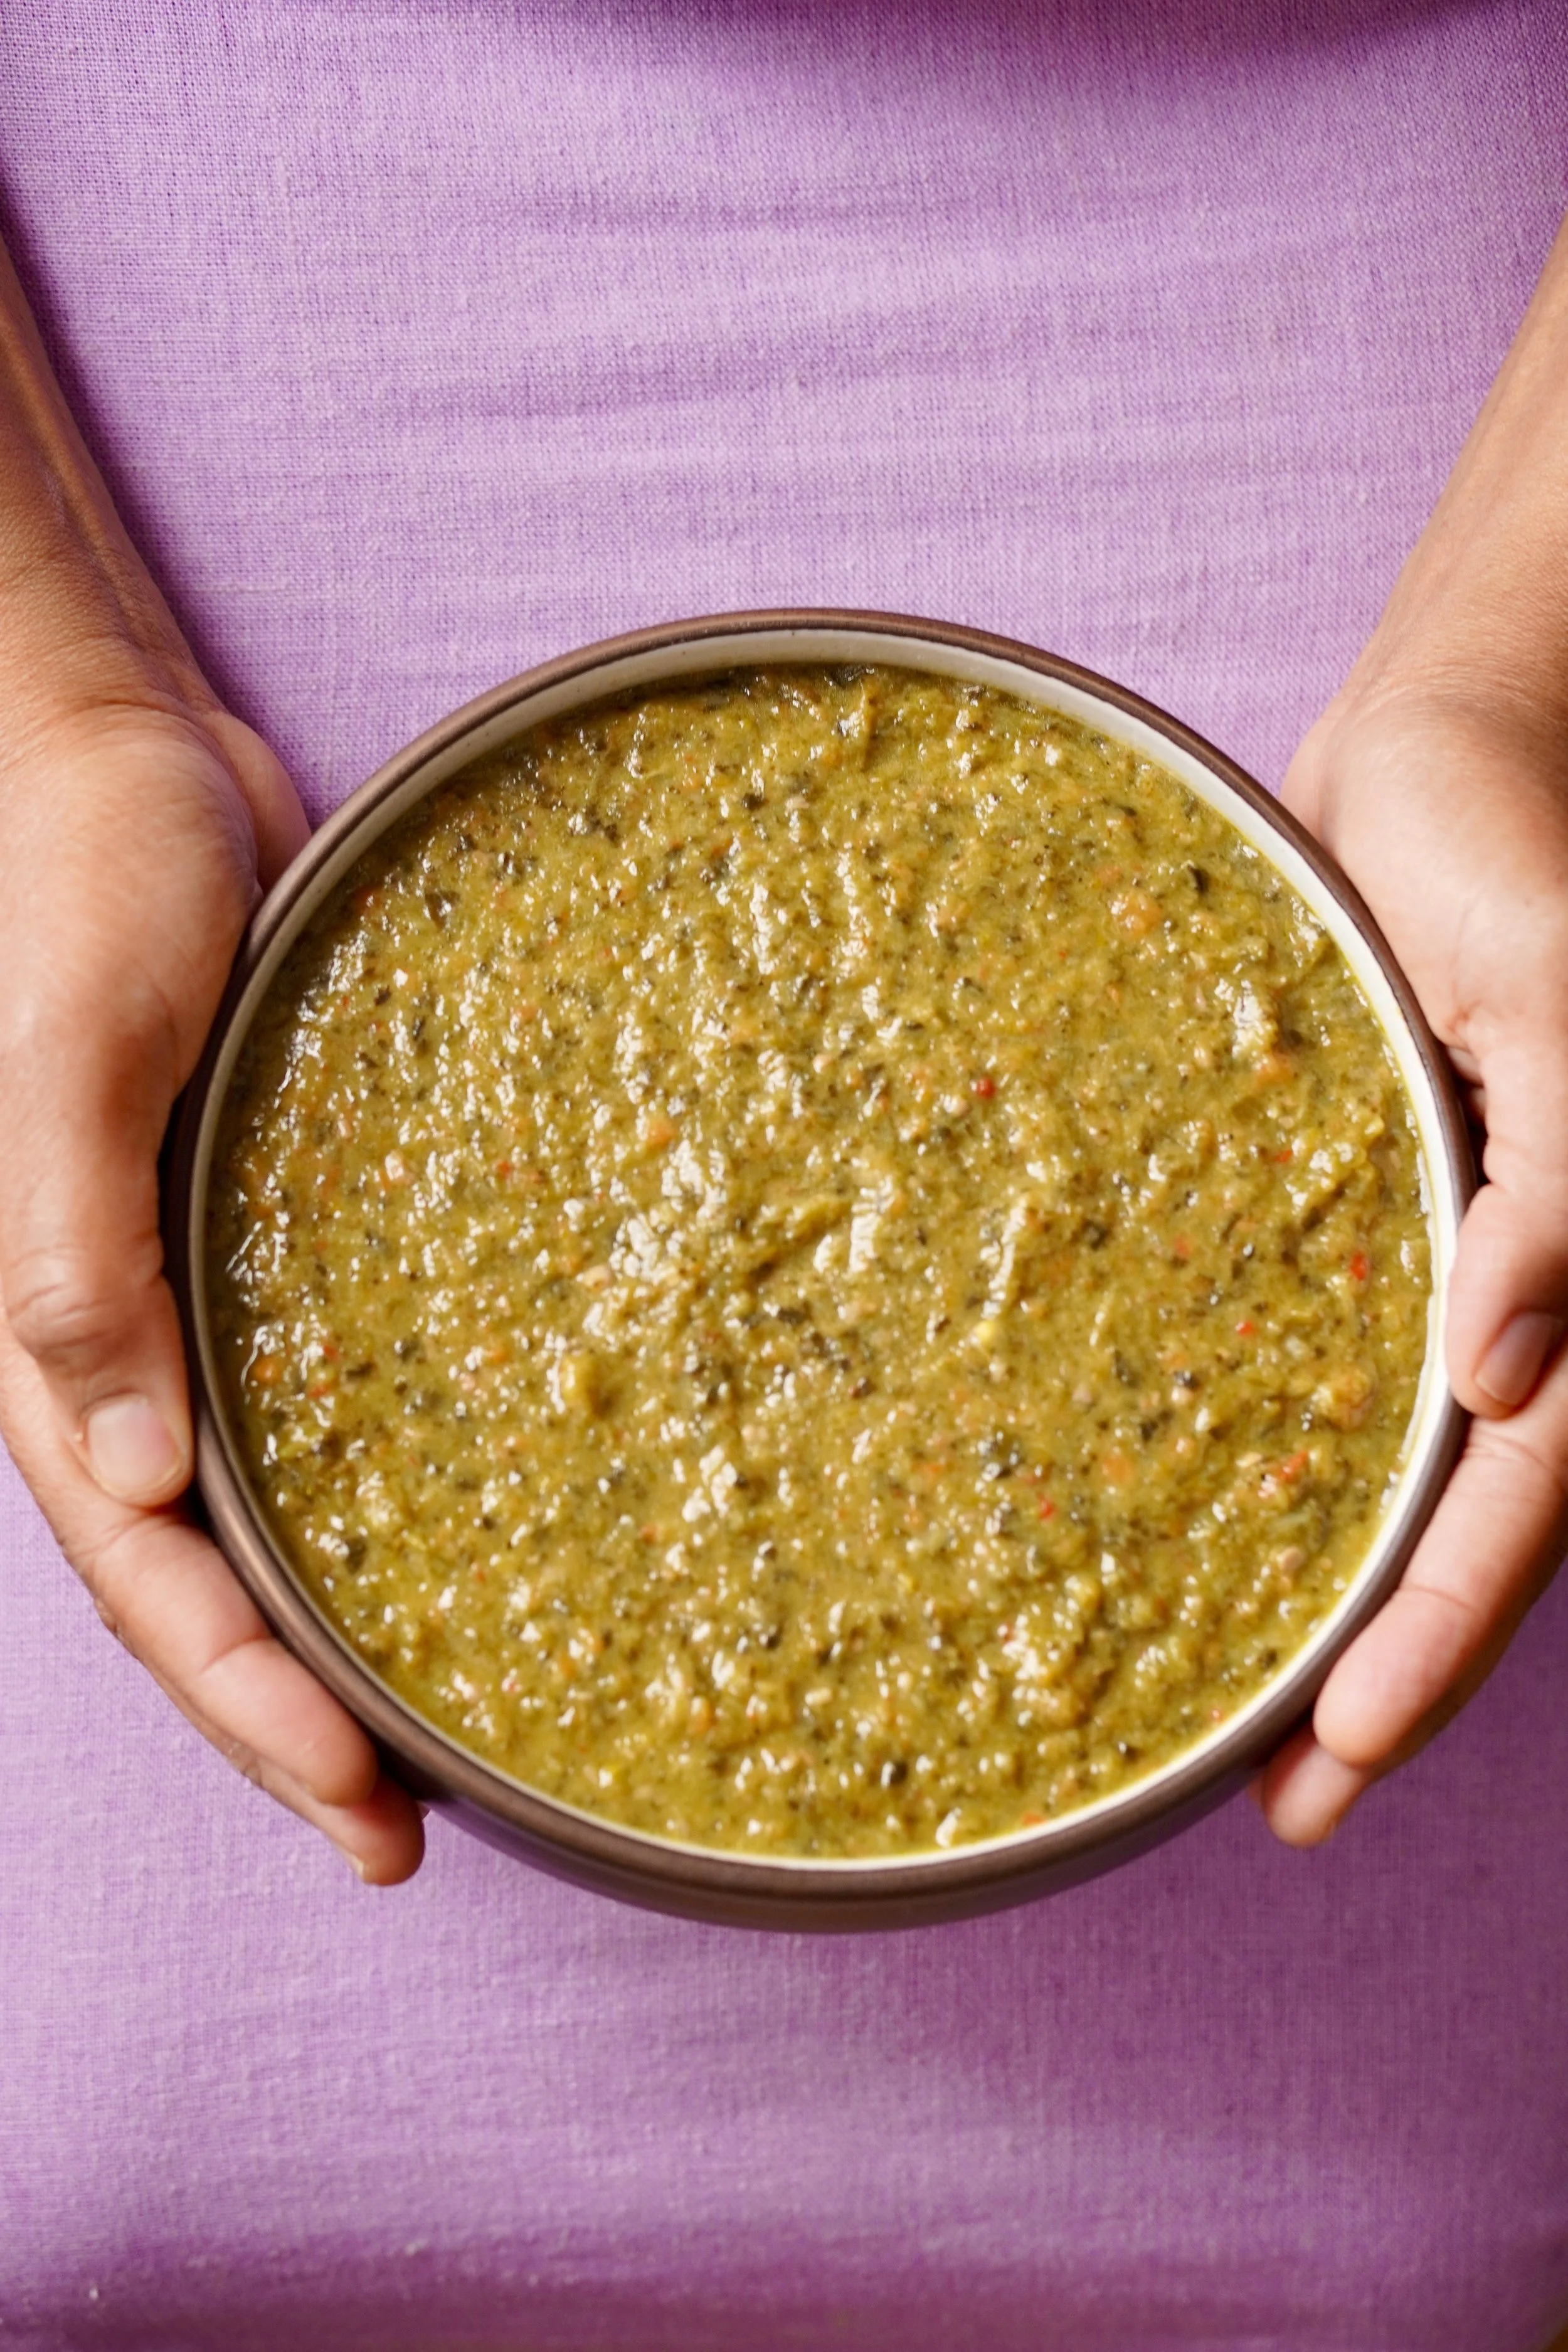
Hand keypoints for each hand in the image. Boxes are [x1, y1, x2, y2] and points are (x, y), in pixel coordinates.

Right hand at [0, 249, 422, 1881]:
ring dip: (340, 1623)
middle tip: (418, 1832)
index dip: (250, 1710)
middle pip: (206, 1581)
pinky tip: (481, 1516)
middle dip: (297, 1720)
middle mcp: (125, 1345)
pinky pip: (322, 1387)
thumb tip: (131, 1473)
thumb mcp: (67, 1062)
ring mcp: (199, 1293)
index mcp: (57, 1341)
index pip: (151, 1574)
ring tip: (451, 1727)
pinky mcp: (272, 1229)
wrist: (108, 762)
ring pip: (264, 1505)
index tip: (370, 1815)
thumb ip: (78, 1250)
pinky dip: (383, 1476)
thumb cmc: (73, 893)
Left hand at [1258, 214, 1567, 1843]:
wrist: (1436, 740)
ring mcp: (1411, 1248)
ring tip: (1211, 1707)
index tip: (1332, 1771)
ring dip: (1313, 1586)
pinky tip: (1168, 1505)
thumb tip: (1503, 1378)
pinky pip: (1299, 1348)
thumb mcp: (1566, 996)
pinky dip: (1254, 1443)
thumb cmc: (1503, 849)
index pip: (1514, 1501)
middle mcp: (1494, 1282)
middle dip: (1372, 1670)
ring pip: (1371, 1458)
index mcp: (1566, 1264)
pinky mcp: (1327, 1199)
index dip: (1433, 1645)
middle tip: (1272, 1805)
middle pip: (1446, 1521)